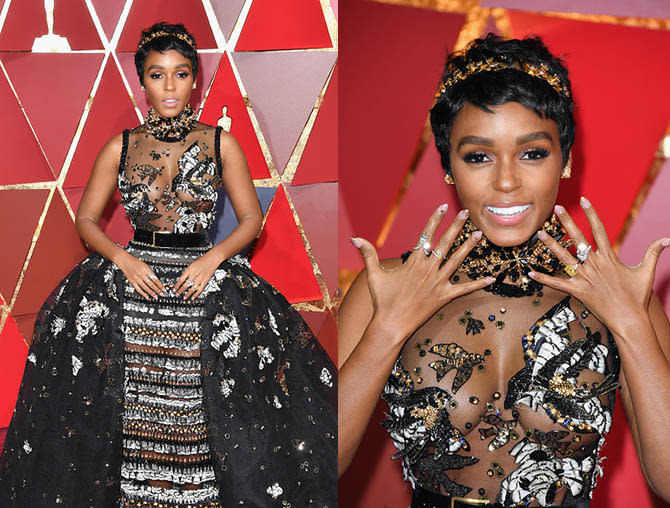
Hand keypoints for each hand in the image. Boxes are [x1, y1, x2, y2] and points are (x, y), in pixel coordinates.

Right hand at [116, 251, 164, 299]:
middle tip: (162, 294)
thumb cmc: (135, 262)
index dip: (160, 285)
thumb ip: (150, 273)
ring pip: (146, 288)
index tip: (163, 288)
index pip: (155, 279)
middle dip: (157, 290)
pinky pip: (138, 289)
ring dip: (151, 293)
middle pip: (151, 284)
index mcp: (146, 269)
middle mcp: (141, 274)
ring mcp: (136, 279)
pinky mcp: (132, 282)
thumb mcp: (145, 265)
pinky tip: (147, 296)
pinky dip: (143, 293)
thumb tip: (156, 280)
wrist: (125, 261)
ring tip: (156, 296)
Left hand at [173, 252, 220, 300]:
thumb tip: (183, 277)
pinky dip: (196, 294)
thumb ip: (188, 271)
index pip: (181, 280)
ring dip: (187, 294)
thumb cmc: (203, 260)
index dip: (176, 286)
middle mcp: (194, 275)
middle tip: (177, 295)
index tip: (174, 290)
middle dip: (180, 291)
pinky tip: (193, 297)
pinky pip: (200, 290)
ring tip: (184, 298)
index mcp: (189, 270)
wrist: (212, 259)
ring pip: (192, 289)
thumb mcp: (192, 264)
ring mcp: (200, 279)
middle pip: (185, 285)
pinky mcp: (205, 281)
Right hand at [351, 204, 493, 342]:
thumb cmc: (382, 300)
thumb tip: (354, 237)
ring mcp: (438, 283)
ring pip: (457, 260)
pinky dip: (477, 283)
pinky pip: (464, 289)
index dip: (434, 220)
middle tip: (466, 213)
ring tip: (480, 234)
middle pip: (445, 243)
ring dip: (469, 246)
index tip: (442, 207)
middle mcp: (428, 269)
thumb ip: (368, 254)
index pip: (426, 235)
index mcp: (413, 262)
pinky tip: (490, 277)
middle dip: (456, 226)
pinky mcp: (444, 297)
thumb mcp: (374, 275)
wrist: (391, 325)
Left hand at [528, 197, 668, 337]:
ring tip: (540, 234)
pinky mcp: (577, 291)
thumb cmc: (637, 297)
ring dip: (551, 245)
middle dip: (567, 222)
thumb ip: (653, 253)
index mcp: (609, 257)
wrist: (629, 319)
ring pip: (564, 257)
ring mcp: (584, 277)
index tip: (584, 200)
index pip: (599, 230)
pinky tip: (530, 272)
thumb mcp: (646, 272)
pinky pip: (557, 283)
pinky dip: (544, 278)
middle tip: (556, 208)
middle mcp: (595, 264)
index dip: (592, 214)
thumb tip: (668, 239)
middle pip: (578, 238)